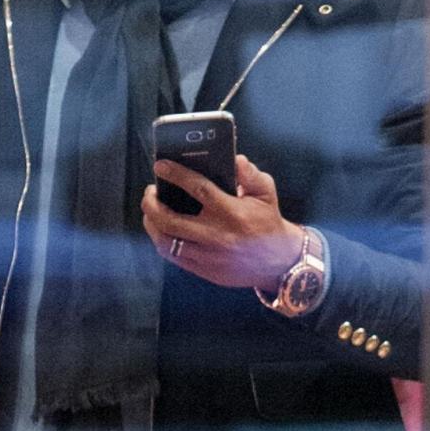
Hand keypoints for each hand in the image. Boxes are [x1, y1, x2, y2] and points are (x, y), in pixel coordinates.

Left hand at [142, 153, 302, 290]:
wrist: (279, 262)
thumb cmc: (268, 222)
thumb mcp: (266, 194)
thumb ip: (250, 174)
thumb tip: (235, 159)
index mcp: (231, 213)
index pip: (198, 189)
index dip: (176, 175)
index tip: (161, 166)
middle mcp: (216, 236)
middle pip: (169, 220)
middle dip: (151, 203)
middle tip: (150, 192)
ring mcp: (208, 257)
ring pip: (166, 242)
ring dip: (152, 224)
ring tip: (151, 211)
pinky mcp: (205, 271)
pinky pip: (174, 257)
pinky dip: (163, 241)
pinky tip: (161, 229)